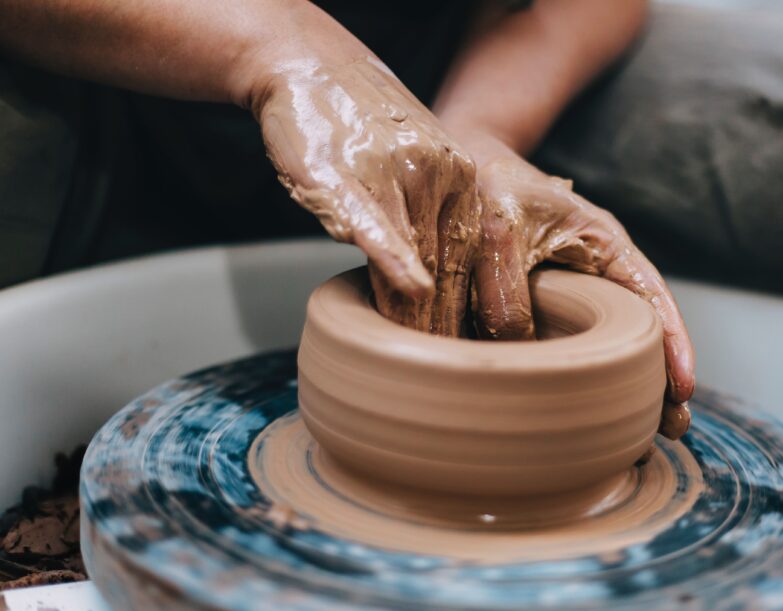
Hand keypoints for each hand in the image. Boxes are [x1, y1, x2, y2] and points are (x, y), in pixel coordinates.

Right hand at [252, 57, 479, 335]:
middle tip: (445, 368)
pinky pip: (376, 223)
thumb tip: (432, 283)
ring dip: (417, 312)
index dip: (462, 310)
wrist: (308, 64)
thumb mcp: (414, 163)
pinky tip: (409, 286)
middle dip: (443, 323)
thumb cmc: (359, 125)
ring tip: (422, 355)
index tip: (462, 350)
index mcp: (461, 176)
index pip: (467, 259)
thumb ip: (429, 216)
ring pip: (415, 255)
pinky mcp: (345, 175)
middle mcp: (438, 173)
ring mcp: (394, 172)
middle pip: (445, 265)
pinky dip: (393, 257)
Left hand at [466, 137, 695, 437]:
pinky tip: (578, 432)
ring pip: (603, 356)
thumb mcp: (498, 220)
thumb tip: (515, 343)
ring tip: (638, 448)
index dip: (672, 342)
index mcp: (602, 246)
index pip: (650, 297)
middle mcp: (592, 281)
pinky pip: (559, 362)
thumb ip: (505, 277)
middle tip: (674, 431)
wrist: (456, 173)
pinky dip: (573, 396)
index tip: (684, 388)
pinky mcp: (533, 324)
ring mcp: (566, 307)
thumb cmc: (487, 186)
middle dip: (661, 384)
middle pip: (638, 337)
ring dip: (624, 398)